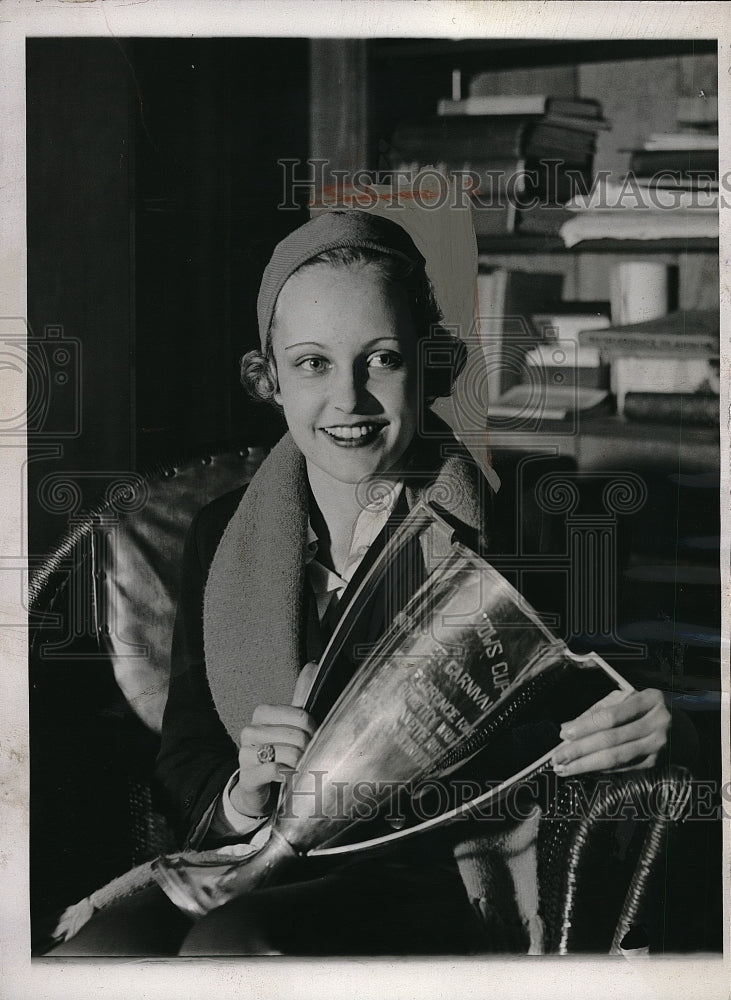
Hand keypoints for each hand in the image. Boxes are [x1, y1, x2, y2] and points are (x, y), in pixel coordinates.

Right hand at [229, 662, 317, 817]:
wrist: (257, 783)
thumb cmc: (278, 748)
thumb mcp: (290, 721)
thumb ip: (301, 694)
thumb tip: (313, 663)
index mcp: (261, 713)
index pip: (300, 715)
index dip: (313, 728)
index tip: (312, 736)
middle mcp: (249, 731)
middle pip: (296, 736)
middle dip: (308, 748)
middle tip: (307, 754)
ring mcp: (245, 754)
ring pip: (287, 754)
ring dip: (300, 763)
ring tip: (299, 766)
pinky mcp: (247, 776)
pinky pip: (275, 771)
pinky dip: (289, 775)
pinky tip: (289, 776)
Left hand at [550, 688, 670, 776]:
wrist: (683, 729)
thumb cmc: (646, 709)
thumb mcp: (627, 699)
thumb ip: (598, 710)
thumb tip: (567, 729)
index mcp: (649, 700)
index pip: (611, 716)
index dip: (585, 726)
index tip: (563, 734)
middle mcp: (657, 723)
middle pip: (611, 739)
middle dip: (579, 750)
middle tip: (556, 757)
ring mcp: (658, 746)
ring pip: (615, 758)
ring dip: (585, 765)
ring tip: (564, 768)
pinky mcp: (655, 763)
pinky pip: (622, 767)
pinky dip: (600, 769)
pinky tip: (583, 770)